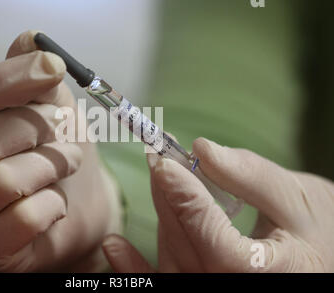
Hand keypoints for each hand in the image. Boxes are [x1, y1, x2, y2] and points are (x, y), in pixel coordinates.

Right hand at [0, 30, 121, 271]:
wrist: (74, 203)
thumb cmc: (51, 148)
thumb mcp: (46, 105)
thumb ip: (32, 76)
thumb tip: (31, 39)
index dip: (6, 80)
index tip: (52, 67)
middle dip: (33, 130)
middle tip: (64, 127)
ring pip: (2, 184)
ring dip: (51, 166)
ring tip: (65, 161)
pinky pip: (21, 222)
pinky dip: (52, 206)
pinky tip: (55, 200)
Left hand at [102, 137, 333, 271]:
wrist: (318, 256)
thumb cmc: (318, 229)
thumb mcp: (299, 198)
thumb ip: (253, 177)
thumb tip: (203, 149)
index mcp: (273, 273)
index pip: (220, 247)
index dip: (189, 205)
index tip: (168, 165)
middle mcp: (238, 289)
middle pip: (190, 249)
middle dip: (170, 199)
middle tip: (156, 158)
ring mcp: (215, 290)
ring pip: (175, 260)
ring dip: (162, 217)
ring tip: (158, 176)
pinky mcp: (200, 286)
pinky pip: (163, 282)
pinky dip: (136, 268)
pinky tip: (115, 245)